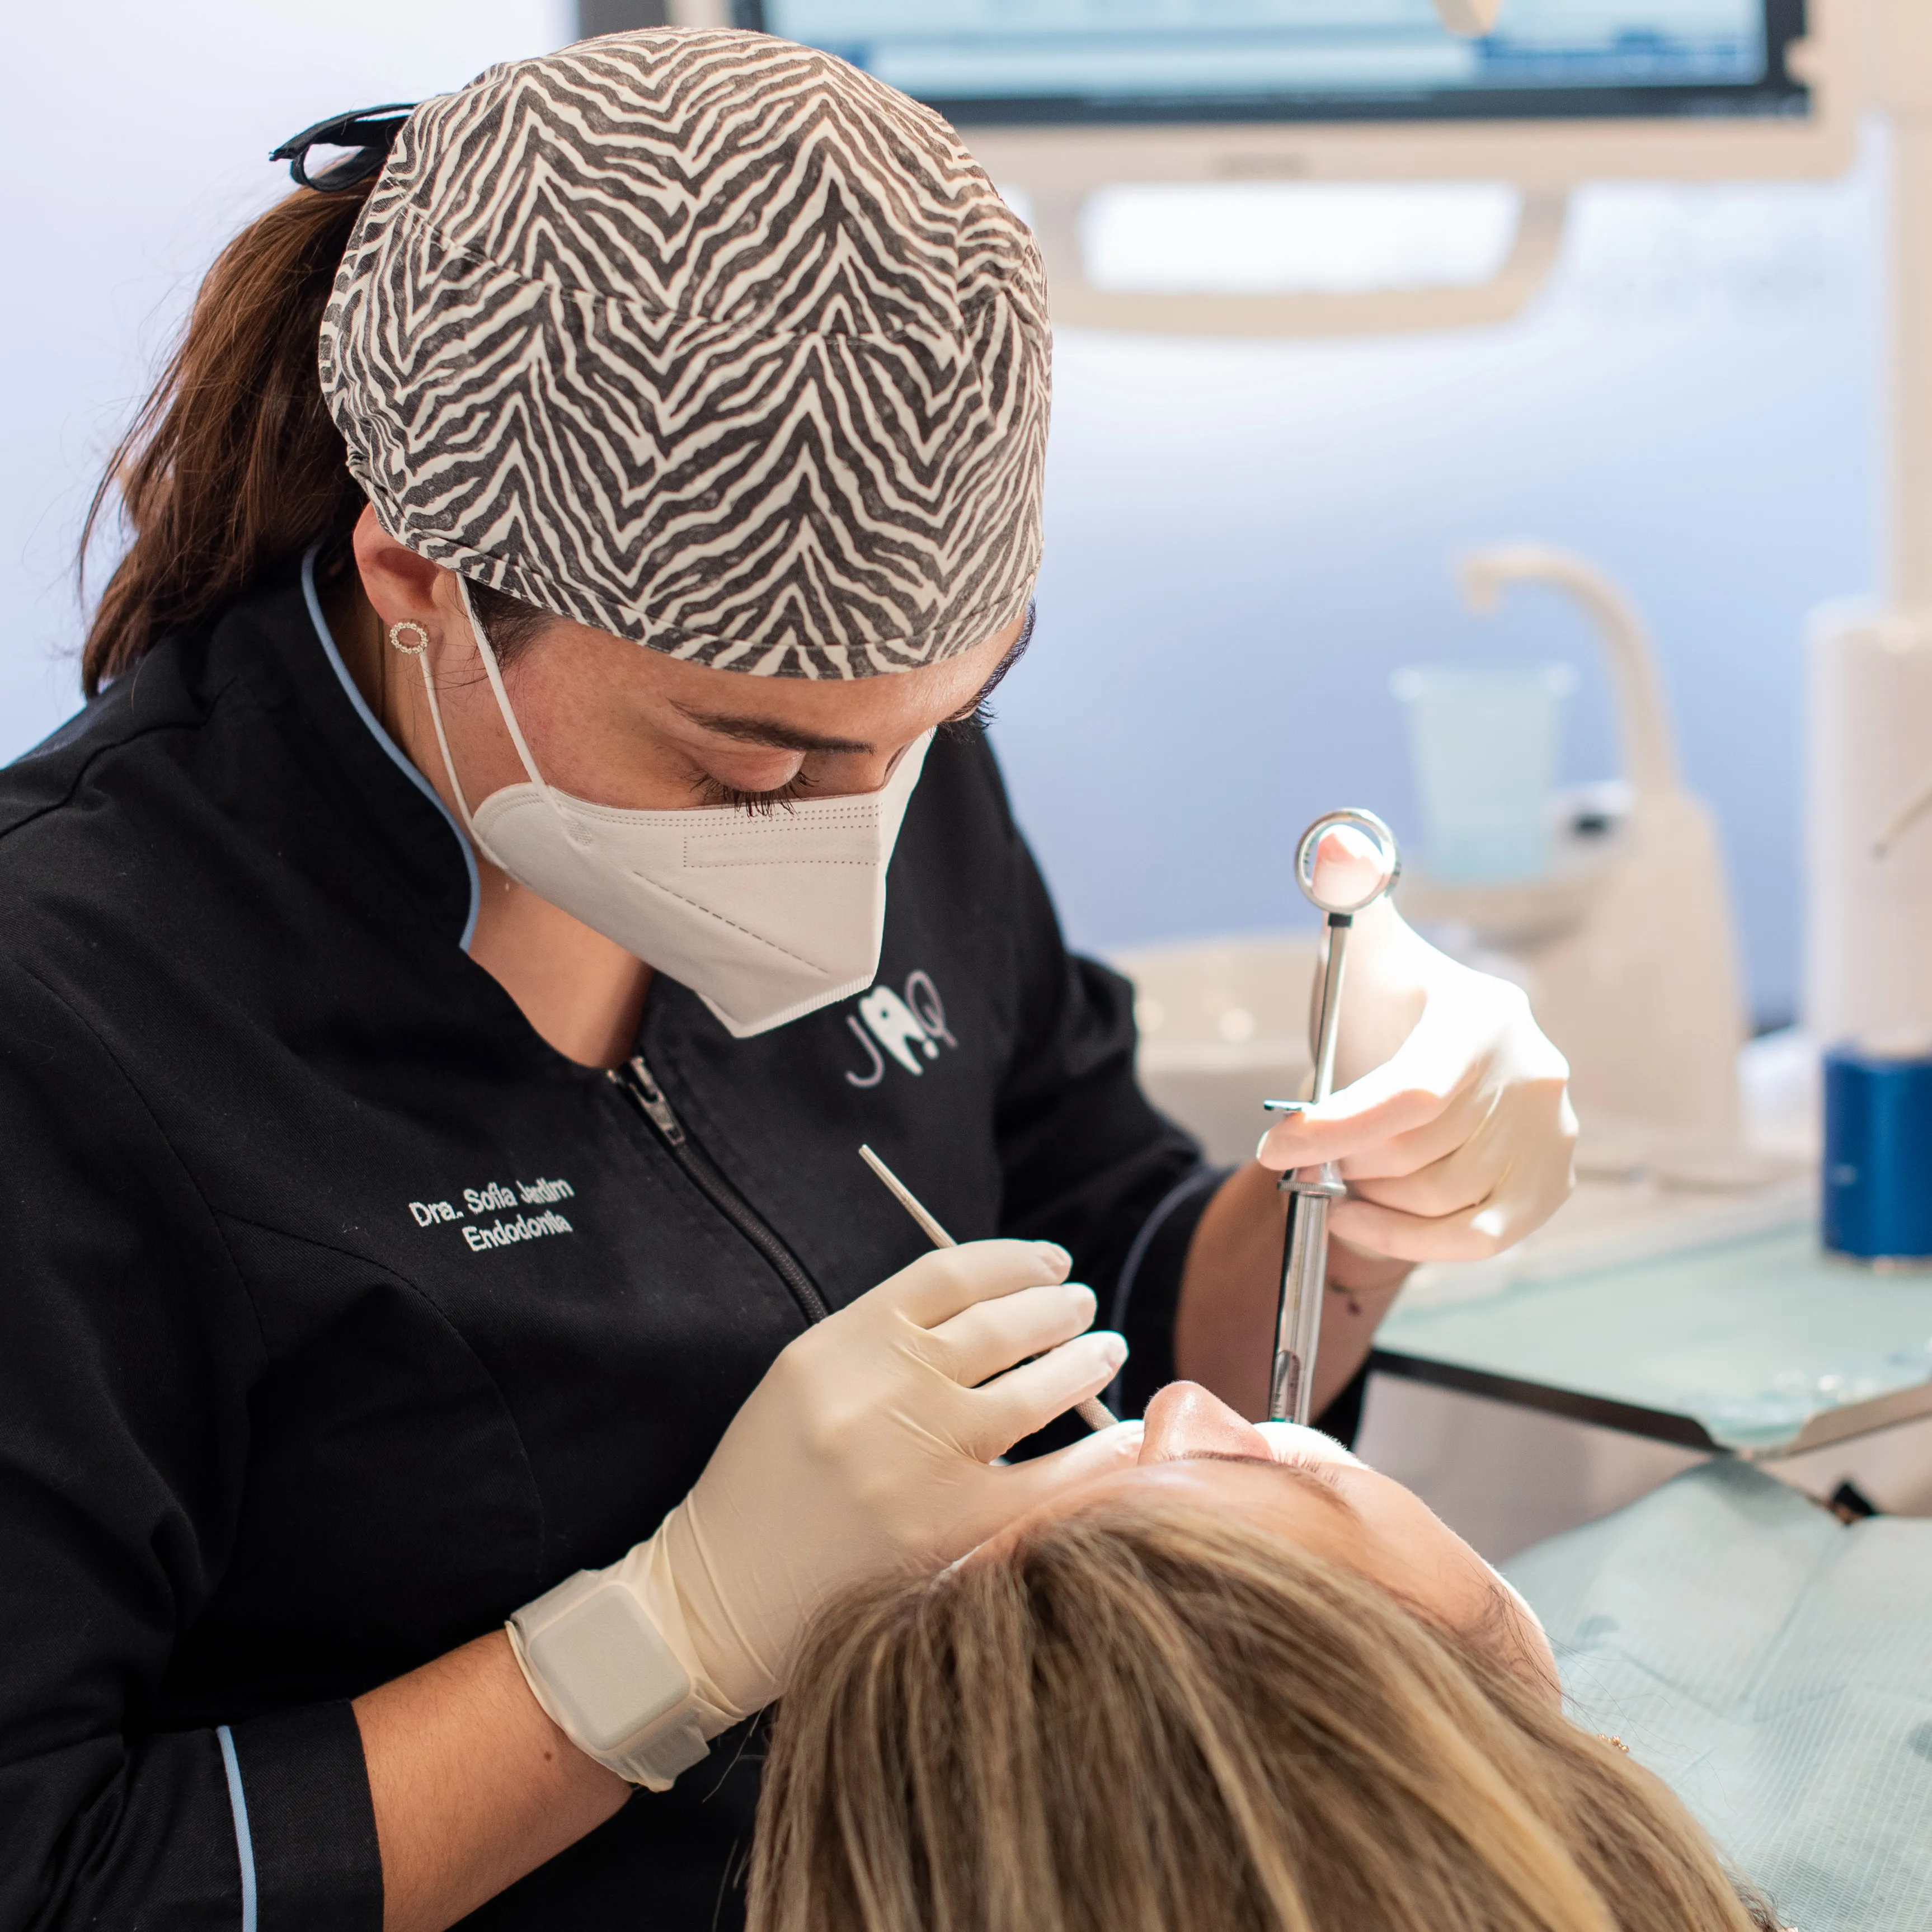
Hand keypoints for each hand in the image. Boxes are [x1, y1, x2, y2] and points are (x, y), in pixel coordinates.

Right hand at [619, 1241, 1137, 1725]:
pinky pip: (1051, 1481)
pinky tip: (1125, 1435)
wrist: (717, 1599)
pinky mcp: (947, 1535)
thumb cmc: (768, 1483)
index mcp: (836, 1348)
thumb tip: (998, 1304)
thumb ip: (886, 1339)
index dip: (1011, 1261)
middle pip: (998, 1326)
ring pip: (1032, 1391)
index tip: (1048, 1261)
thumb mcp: (808, 1380)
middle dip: (1056, 1307)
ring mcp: (915, 1467)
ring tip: (1104, 1347)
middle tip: (1081, 1303)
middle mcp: (877, 1396)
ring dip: (1082, 1361)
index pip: (946, 1275)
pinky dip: (1099, 1453)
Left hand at [1257, 901, 1575, 1264]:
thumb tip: (1337, 844)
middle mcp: (1535, 1075)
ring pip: (1437, 1199)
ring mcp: (1551, 1137)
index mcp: (1485, 1017)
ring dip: (1371, 1196)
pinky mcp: (1549, 1189)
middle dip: (1347, 1159)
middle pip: (1415, 1153)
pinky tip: (1359, 1218)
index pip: (1410, 1092)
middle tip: (1313, 1150)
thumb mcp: (1364, 947)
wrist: (1433, 1060)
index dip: (1335, 1126)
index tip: (1272, 1146)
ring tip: (1343, 1170)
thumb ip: (1348, 886)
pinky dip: (1406, 1241)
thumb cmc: (1386, 1004)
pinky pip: (1474, 1241)